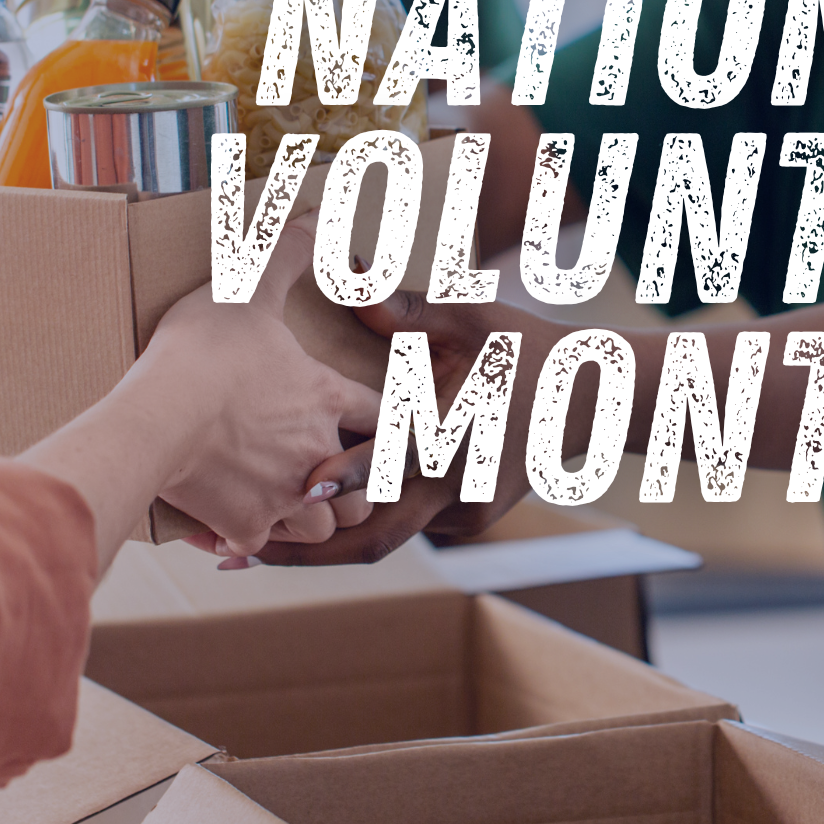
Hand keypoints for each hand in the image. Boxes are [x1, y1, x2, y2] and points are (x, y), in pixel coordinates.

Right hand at [122, 212, 381, 560]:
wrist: (158, 417)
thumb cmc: (204, 352)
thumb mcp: (246, 285)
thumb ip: (284, 251)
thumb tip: (319, 213)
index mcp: (323, 397)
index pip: (381, 415)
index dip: (385, 418)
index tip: (379, 420)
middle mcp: (315, 451)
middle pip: (365, 484)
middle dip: (359, 482)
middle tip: (338, 471)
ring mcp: (281, 494)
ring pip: (322, 526)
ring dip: (311, 517)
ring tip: (290, 502)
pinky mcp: (242, 525)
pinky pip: (257, 545)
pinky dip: (247, 541)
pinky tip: (228, 529)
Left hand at [245, 291, 556, 565]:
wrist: (592, 397)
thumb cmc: (526, 346)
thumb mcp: (470, 315)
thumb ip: (405, 306)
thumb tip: (346, 273)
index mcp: (457, 430)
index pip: (396, 463)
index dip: (345, 482)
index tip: (294, 493)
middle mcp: (458, 483)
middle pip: (373, 535)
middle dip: (303, 549)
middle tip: (230, 549)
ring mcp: (464, 511)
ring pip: (384, 540)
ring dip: (320, 548)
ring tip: (248, 549)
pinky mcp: (468, 521)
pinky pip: (407, 528)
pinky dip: (360, 526)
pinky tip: (307, 527)